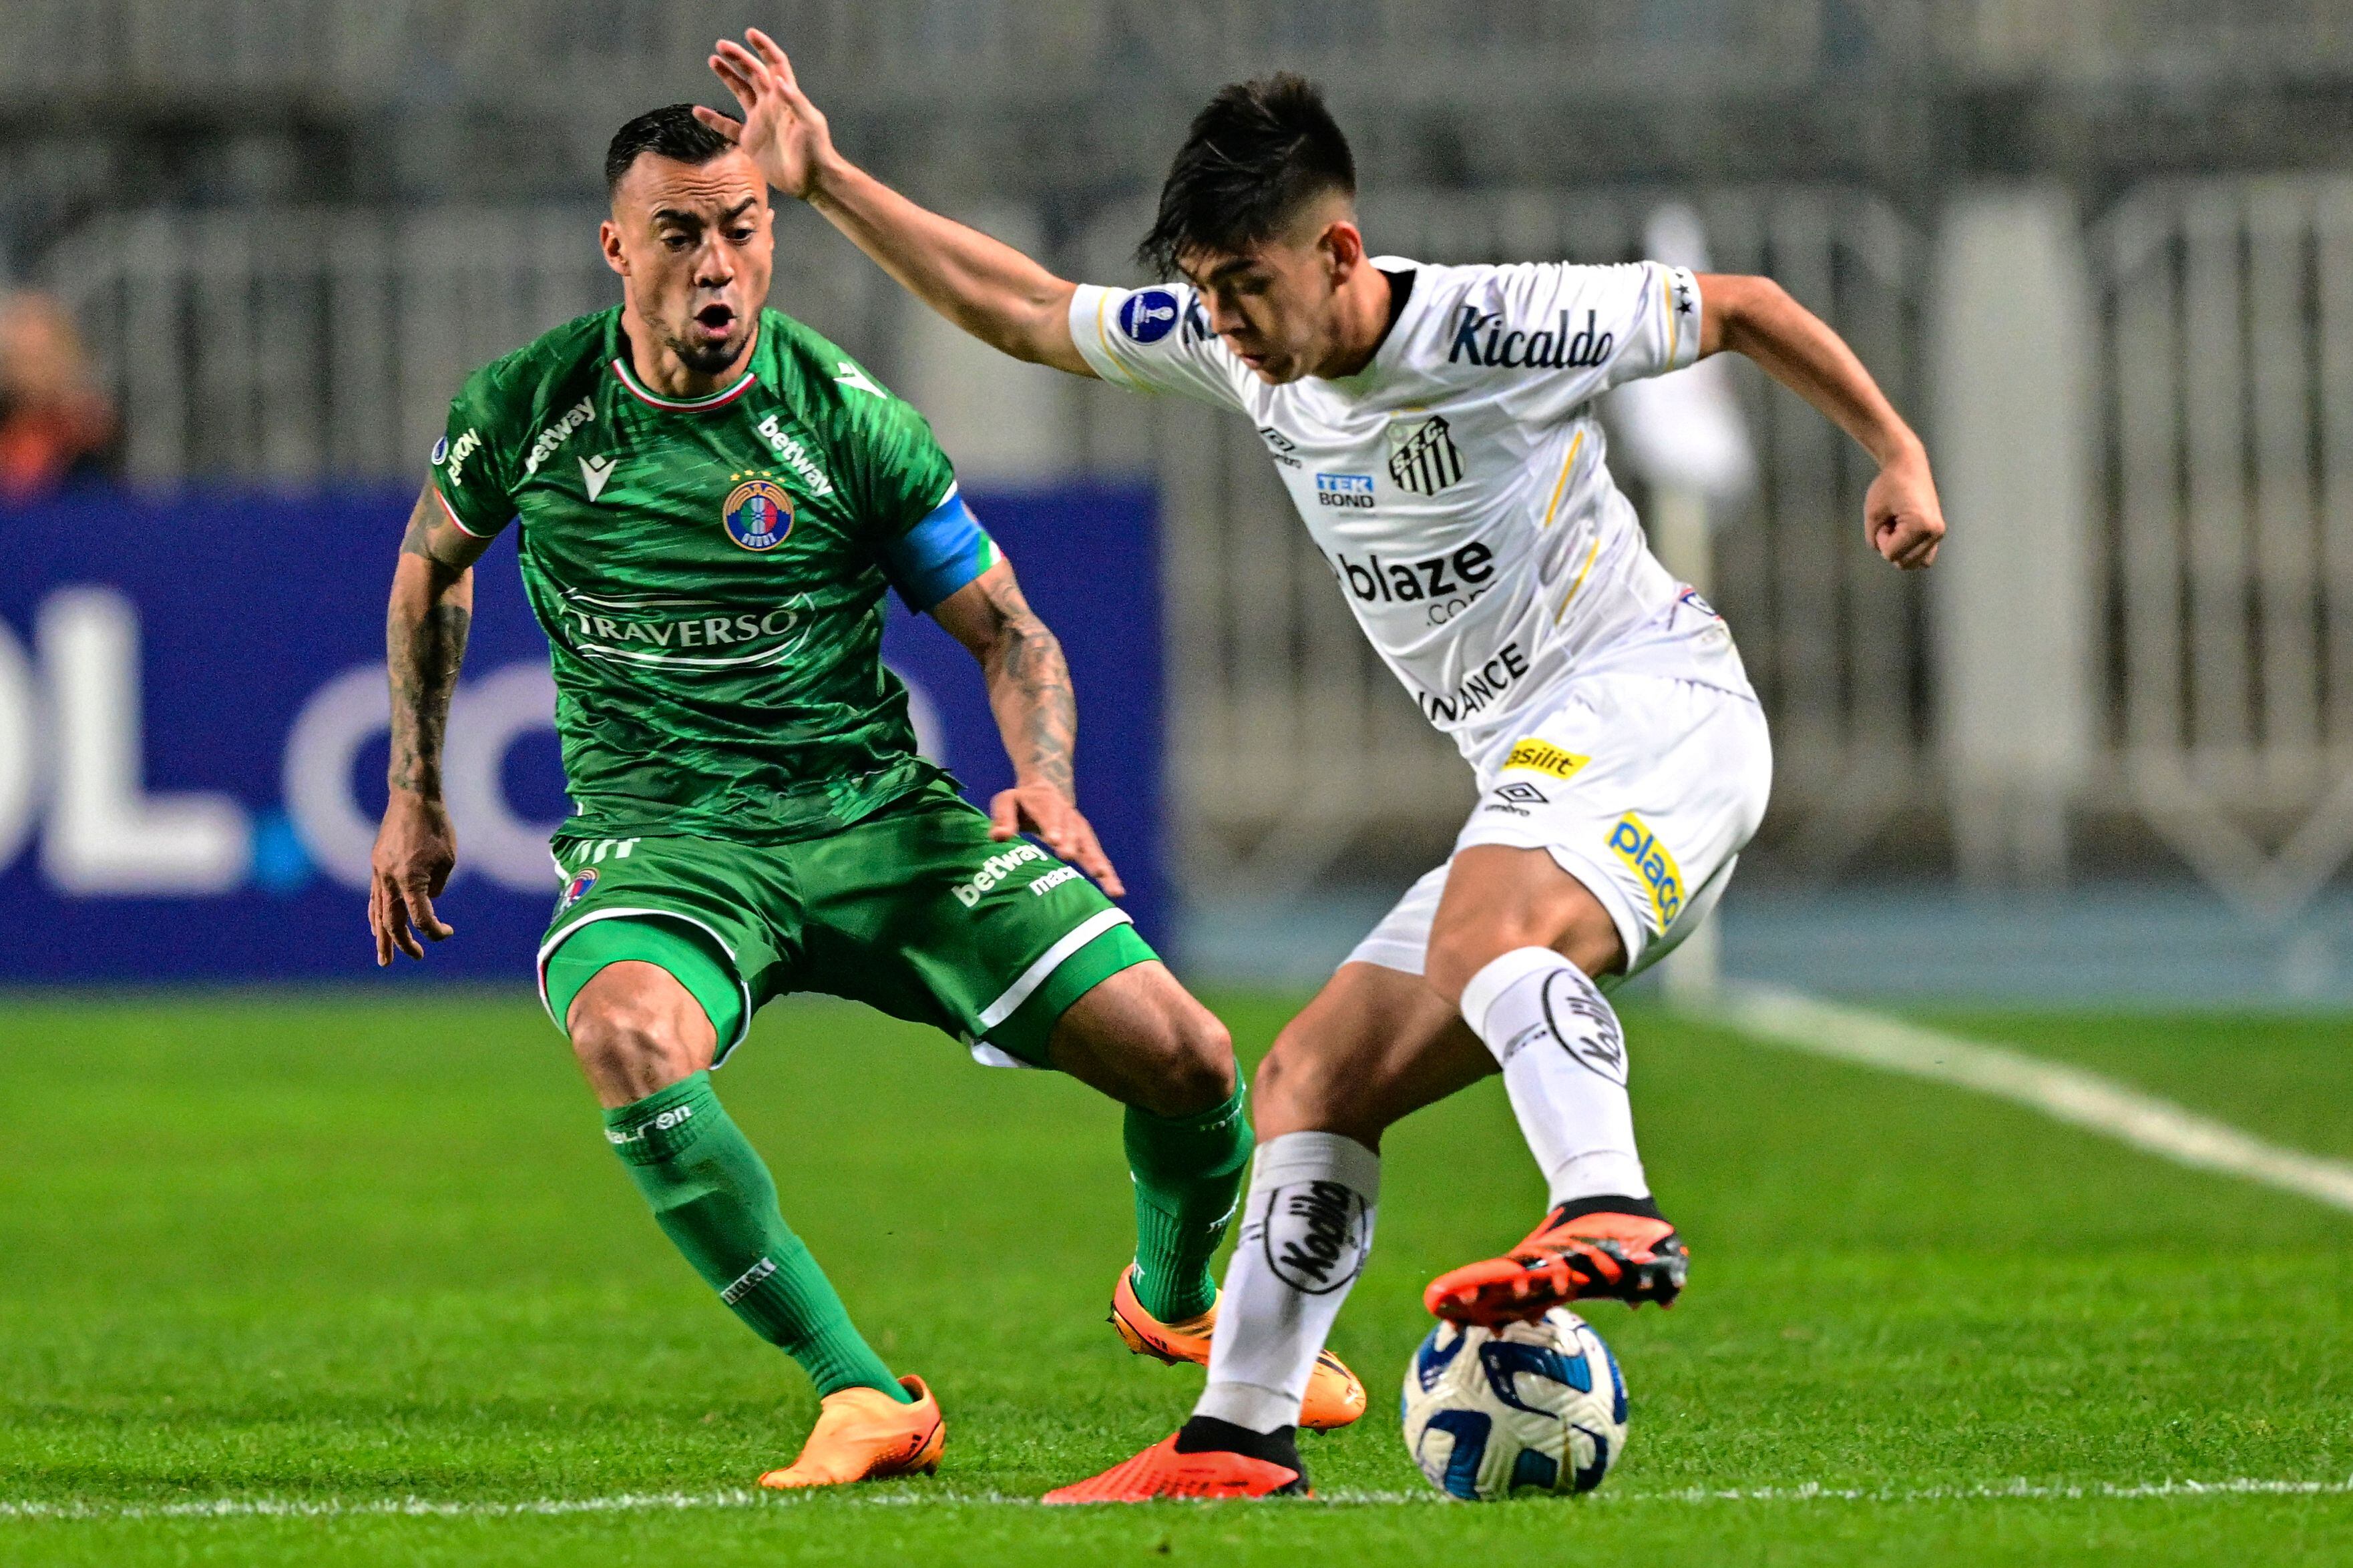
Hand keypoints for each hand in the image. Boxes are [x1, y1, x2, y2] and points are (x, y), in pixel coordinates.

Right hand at [370, 790, 457, 964]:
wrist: (412, 798)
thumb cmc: (437, 827)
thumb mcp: (448, 859)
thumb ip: (436, 886)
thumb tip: (426, 901)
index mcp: (411, 879)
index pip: (422, 918)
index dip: (435, 931)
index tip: (449, 932)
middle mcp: (390, 879)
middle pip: (393, 922)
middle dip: (402, 944)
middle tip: (415, 957)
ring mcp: (379, 872)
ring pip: (378, 912)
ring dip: (382, 937)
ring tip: (384, 957)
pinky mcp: (377, 865)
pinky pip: (374, 897)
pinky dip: (375, 915)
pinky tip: (376, 927)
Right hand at [698, 29, 836, 201]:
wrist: (812, 180)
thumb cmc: (817, 150)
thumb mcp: (810, 123)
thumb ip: (796, 101)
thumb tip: (778, 80)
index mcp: (786, 97)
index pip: (775, 64)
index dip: (764, 48)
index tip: (750, 34)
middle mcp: (771, 105)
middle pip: (753, 73)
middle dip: (739, 57)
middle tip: (721, 45)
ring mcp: (760, 121)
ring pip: (740, 92)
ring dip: (728, 76)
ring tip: (714, 60)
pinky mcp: (751, 140)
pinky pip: (727, 126)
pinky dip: (713, 119)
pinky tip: (698, 111)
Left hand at [989, 781, 1125, 898]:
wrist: (1042, 790)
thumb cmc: (1021, 802)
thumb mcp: (1007, 802)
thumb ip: (1002, 819)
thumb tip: (999, 837)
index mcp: (1048, 805)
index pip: (1050, 815)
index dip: (1053, 827)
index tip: (1053, 840)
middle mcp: (1068, 817)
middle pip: (1072, 831)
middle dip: (1071, 844)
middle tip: (1068, 856)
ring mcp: (1080, 830)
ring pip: (1090, 846)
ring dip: (1096, 862)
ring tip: (1104, 880)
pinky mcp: (1087, 843)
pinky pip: (1098, 858)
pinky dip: (1108, 873)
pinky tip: (1116, 891)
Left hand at [1866, 446, 1943, 569]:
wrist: (1908, 466)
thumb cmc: (1888, 486)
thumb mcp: (1872, 515)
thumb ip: (1875, 541)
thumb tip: (1890, 556)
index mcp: (1921, 526)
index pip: (1890, 555)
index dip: (1881, 538)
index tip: (1885, 518)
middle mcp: (1935, 532)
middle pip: (1904, 563)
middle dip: (1891, 546)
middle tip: (1891, 521)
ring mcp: (1939, 533)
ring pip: (1914, 563)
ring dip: (1901, 549)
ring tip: (1899, 525)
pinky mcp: (1938, 532)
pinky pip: (1924, 557)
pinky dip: (1911, 551)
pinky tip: (1905, 532)